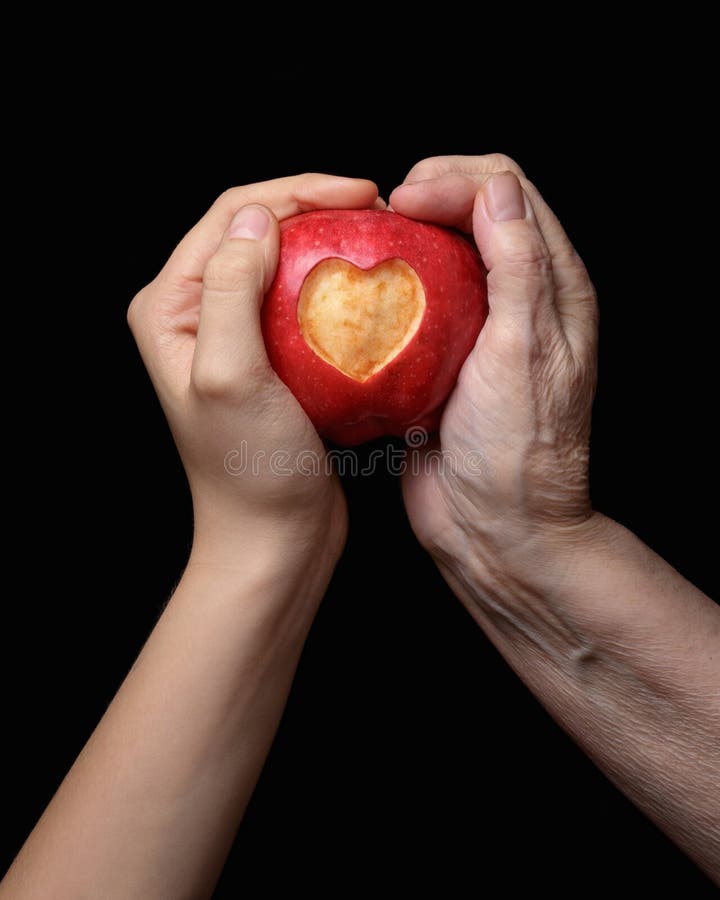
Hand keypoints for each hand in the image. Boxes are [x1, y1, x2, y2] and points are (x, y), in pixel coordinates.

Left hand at [128, 175, 379, 572]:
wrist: (275, 538)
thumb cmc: (251, 470)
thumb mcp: (231, 377)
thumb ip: (230, 290)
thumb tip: (257, 218)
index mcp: (170, 307)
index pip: (230, 217)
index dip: (295, 191)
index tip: (359, 193)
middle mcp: (196, 313)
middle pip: (257, 230)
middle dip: (316, 208)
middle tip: (379, 209)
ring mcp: (236, 336)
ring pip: (285, 263)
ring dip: (331, 243)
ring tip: (381, 237)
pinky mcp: (273, 360)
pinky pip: (306, 303)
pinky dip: (338, 286)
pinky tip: (372, 286)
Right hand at [390, 155, 600, 588]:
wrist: (492, 526)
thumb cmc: (518, 449)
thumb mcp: (525, 350)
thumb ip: (518, 266)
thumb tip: (496, 187)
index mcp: (551, 287)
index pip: (508, 193)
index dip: (456, 180)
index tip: (405, 199)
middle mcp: (515, 299)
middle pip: (470, 214)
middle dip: (425, 197)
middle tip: (378, 214)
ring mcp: (471, 329)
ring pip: (434, 257)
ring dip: (399, 241)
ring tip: (359, 244)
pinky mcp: (434, 360)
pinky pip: (406, 307)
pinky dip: (381, 290)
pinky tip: (352, 295)